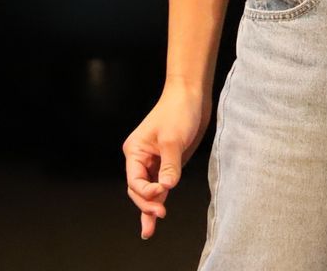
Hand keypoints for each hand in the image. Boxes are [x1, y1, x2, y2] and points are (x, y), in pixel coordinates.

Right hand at [122, 83, 212, 238]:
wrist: (191, 95)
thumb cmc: (178, 110)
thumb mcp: (173, 139)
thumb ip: (170, 165)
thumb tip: (166, 187)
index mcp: (135, 151)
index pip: (135, 181)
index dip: (146, 192)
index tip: (162, 193)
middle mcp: (141, 158)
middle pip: (138, 189)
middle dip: (147, 203)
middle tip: (160, 214)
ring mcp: (155, 161)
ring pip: (149, 190)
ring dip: (150, 207)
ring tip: (149, 230)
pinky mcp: (168, 162)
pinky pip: (161, 184)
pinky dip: (160, 198)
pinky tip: (158, 213)